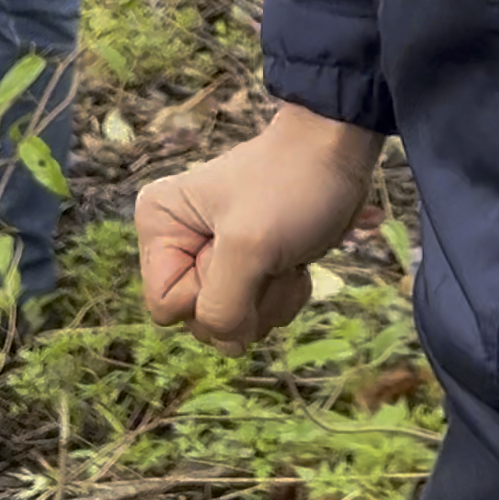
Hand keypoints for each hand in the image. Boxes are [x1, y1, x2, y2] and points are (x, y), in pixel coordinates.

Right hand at [137, 103, 382, 354]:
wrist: (338, 154)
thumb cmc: (291, 186)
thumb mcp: (249, 245)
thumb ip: (223, 306)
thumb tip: (227, 345)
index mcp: (160, 228)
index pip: (166, 306)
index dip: (208, 295)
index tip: (237, 255)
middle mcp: (179, 244)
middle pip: (200, 319)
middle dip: (246, 299)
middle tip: (268, 255)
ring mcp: (215, 259)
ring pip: (233, 321)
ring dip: (270, 298)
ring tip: (285, 255)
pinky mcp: (251, 268)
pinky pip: (258, 313)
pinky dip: (284, 295)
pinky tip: (296, 262)